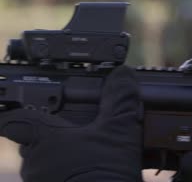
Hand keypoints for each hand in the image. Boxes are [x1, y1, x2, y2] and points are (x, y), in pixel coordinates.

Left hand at [0, 66, 141, 181]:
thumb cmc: (104, 175)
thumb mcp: (120, 132)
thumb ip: (120, 101)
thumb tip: (123, 75)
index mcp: (46, 139)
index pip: (14, 121)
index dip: (13, 112)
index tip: (14, 107)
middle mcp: (35, 163)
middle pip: (30, 143)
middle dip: (49, 136)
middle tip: (75, 130)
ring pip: (41, 165)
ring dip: (58, 158)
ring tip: (87, 155)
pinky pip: (53, 180)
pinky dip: (66, 175)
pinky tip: (88, 173)